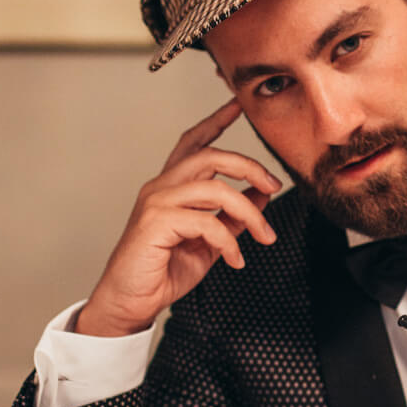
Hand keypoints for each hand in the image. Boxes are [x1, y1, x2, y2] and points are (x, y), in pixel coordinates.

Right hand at [76, 99, 281, 337]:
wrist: (131, 302)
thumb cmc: (163, 271)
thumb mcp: (209, 241)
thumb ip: (232, 216)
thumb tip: (262, 195)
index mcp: (171, 187)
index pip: (192, 143)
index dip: (215, 121)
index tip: (237, 104)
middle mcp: (161, 187)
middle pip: (209, 156)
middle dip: (249, 166)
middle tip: (275, 185)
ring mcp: (156, 202)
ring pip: (215, 189)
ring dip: (249, 212)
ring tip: (264, 237)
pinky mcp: (155, 222)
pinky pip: (208, 221)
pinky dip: (229, 242)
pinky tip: (235, 260)